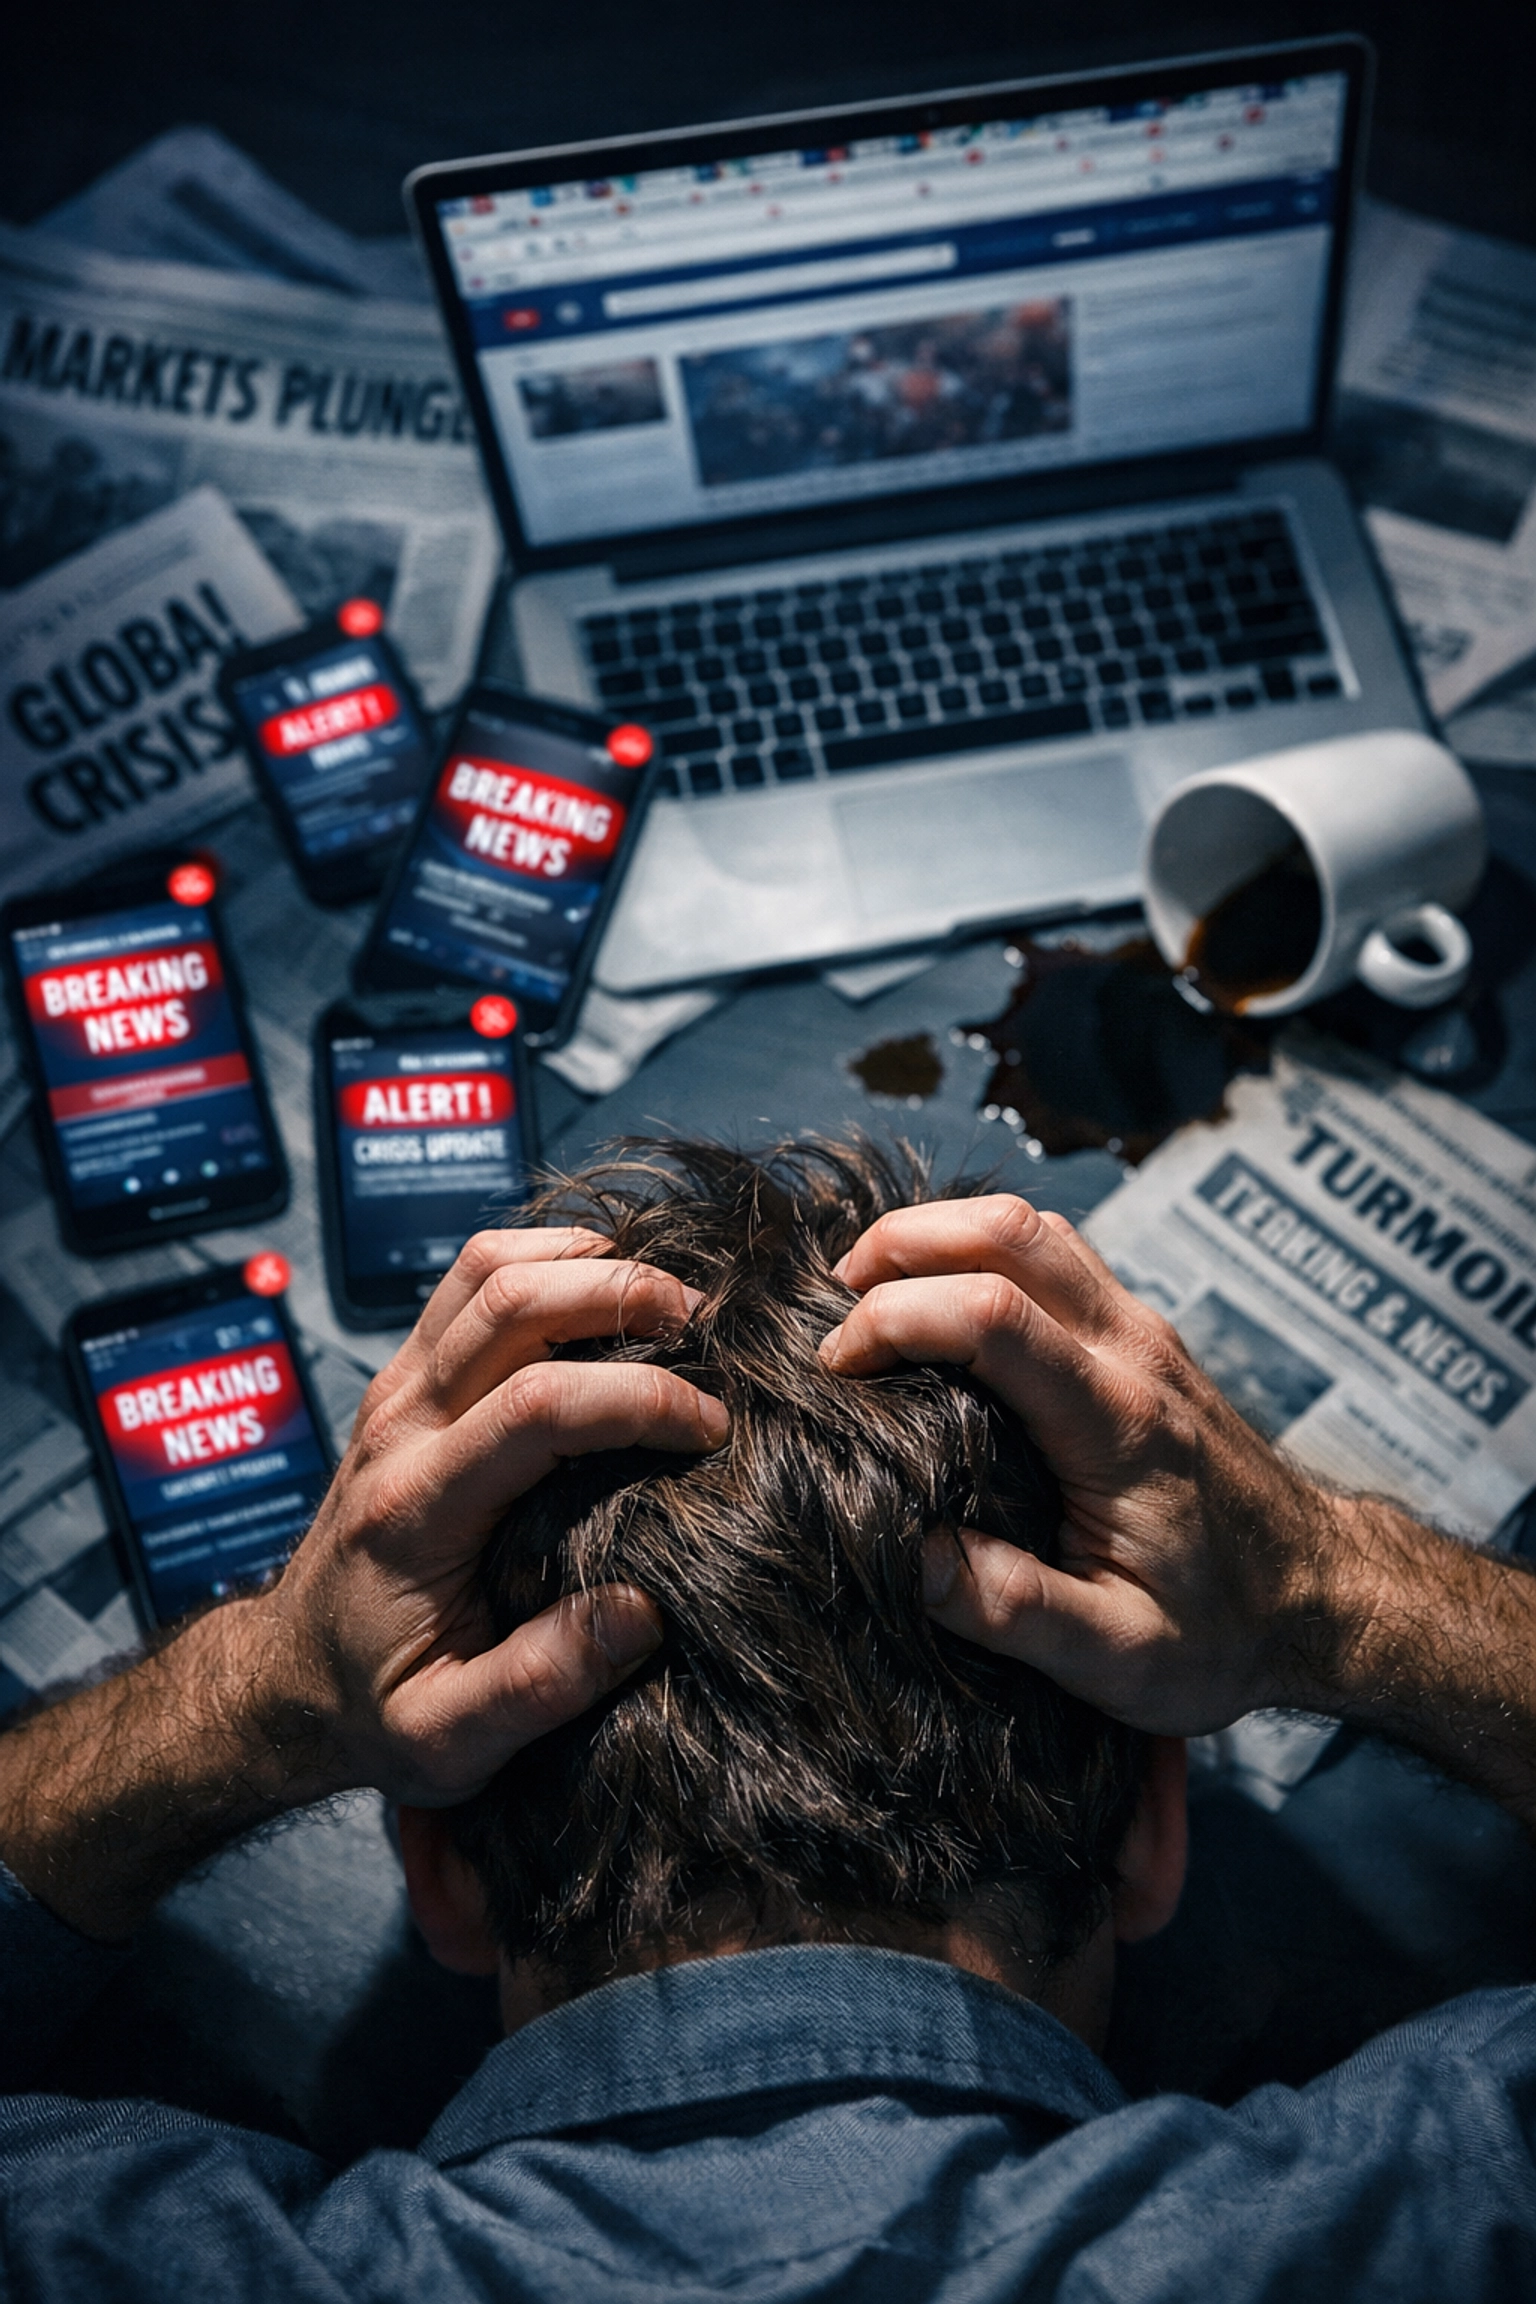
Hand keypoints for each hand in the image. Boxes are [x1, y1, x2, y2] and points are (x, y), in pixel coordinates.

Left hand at [261, 1226, 727, 1804]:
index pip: (534, 1406)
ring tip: (668, 1300)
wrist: (285, 1679)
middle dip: (622, 1293)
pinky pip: (471, 1278)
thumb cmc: (375, 1710)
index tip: (711, 1428)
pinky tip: (607, 1294)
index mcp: (415, 1510)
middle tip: (708, 1328)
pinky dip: (547, 1261)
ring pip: (484, 1266)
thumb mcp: (449, 1740)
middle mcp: (399, 1428)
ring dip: (584, 1260)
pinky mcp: (406, 1378)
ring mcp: (396, 1390)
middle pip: (507, 1300)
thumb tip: (643, 1614)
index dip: (637, 1398)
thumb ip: (541, 1685)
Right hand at [818, 1195, 1344, 1736]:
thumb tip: (907, 1553)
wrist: (1327, 1597)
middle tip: (830, 1307)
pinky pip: (1053, 1252)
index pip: (994, 1316)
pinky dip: (979, 1249)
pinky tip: (937, 1300)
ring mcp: (1142, 1331)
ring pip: (1032, 1226)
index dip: (895, 1319)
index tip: (835, 1368)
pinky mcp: (1141, 1335)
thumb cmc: (1224, 1632)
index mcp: (1119, 1422)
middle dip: (900, 1246)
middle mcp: (1133, 1351)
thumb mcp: (1117, 1656)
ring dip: (938, 1236)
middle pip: (1009, 1231)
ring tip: (867, 1294)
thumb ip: (1009, 1609)